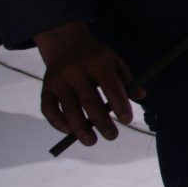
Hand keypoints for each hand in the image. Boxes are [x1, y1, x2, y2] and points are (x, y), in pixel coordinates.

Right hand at [35, 22, 142, 146]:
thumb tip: (141, 97)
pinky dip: (58, 123)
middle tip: (113, 136)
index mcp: (97, 62)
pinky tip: (70, 131)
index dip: (120, 104)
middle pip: (89, 101)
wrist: (66, 44)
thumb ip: (127, 79)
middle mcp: (75, 71)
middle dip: (102, 122)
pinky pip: (49, 109)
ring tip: (92, 142)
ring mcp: (58, 80)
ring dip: (80, 129)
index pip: (110, 85)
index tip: (127, 120)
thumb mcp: (115, 61)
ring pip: (68, 109)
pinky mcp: (45, 88)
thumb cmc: (97, 58)